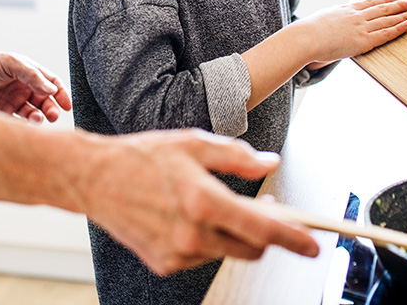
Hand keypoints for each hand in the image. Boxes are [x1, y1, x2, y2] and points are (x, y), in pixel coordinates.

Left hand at [0, 25, 71, 122]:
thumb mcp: (12, 63)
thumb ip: (33, 75)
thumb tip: (52, 90)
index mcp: (28, 74)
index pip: (51, 84)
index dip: (60, 94)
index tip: (67, 105)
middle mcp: (22, 89)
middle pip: (44, 101)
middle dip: (51, 109)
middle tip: (53, 116)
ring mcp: (11, 102)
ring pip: (32, 114)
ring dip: (38, 118)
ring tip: (36, 119)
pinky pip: (15, 123)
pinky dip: (22, 126)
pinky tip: (23, 125)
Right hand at [80, 129, 319, 274]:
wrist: (94, 179)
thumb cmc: (143, 156)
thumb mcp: (195, 143)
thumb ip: (237, 156)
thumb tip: (270, 164)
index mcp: (203, 201)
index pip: (262, 229)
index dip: (293, 239)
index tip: (312, 245)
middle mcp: (192, 234)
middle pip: (250, 247)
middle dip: (266, 232)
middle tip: (270, 209)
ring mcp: (177, 253)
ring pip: (227, 251)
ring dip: (234, 233)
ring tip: (219, 203)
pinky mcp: (165, 263)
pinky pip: (202, 256)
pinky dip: (208, 239)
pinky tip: (191, 214)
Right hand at [297, 0, 406, 66]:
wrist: (307, 37)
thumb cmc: (310, 30)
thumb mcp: (324, 15)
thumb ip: (334, 13)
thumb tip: (336, 11)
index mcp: (347, 9)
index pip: (370, 2)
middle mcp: (357, 15)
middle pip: (382, 8)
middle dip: (398, 4)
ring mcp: (361, 27)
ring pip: (387, 19)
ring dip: (403, 14)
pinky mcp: (363, 41)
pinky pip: (385, 34)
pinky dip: (397, 28)